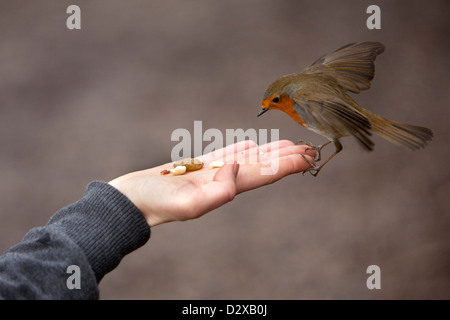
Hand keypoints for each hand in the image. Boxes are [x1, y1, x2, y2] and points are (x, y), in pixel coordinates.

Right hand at [109, 140, 315, 226]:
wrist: (130, 201)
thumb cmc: (153, 203)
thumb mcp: (185, 204)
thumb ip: (217, 192)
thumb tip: (236, 168)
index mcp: (225, 189)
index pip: (264, 175)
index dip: (289, 165)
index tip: (310, 156)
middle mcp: (223, 181)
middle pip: (262, 167)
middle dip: (287, 158)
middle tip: (310, 149)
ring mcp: (211, 173)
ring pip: (248, 159)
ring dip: (270, 152)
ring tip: (289, 146)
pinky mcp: (198, 167)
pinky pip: (227, 155)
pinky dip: (244, 150)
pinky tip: (252, 147)